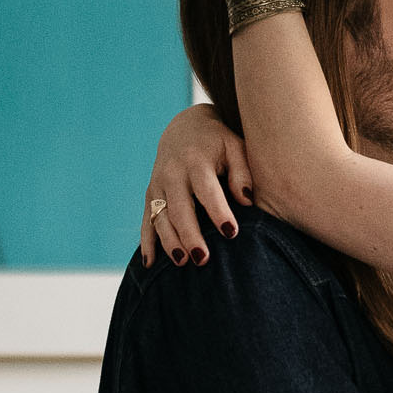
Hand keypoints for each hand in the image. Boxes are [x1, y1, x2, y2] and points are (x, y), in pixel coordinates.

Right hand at [141, 104, 253, 268]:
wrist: (185, 128)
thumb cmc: (218, 143)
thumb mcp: (235, 147)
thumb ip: (242, 172)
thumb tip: (247, 200)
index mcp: (196, 162)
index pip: (207, 190)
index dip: (218, 211)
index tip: (231, 232)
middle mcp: (173, 174)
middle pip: (180, 209)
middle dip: (190, 235)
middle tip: (203, 259)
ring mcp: (158, 185)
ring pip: (160, 218)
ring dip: (169, 242)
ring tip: (182, 263)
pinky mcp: (150, 195)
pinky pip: (146, 221)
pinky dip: (147, 243)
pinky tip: (150, 264)